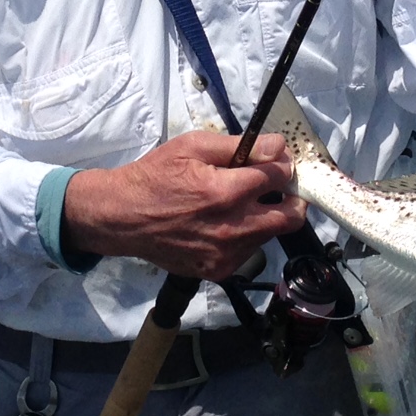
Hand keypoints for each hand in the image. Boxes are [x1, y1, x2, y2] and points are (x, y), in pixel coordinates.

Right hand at [61, 131, 306, 281]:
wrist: (123, 217)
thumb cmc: (156, 175)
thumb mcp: (192, 146)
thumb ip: (240, 146)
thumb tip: (278, 147)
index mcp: (225, 192)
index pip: (279, 176)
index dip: (282, 165)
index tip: (277, 162)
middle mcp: (231, 228)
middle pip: (291, 217)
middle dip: (292, 197)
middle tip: (279, 187)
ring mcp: (226, 254)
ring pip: (271, 234)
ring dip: (267, 216)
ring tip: (242, 203)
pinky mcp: (218, 270)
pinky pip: (249, 251)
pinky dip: (246, 235)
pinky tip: (225, 223)